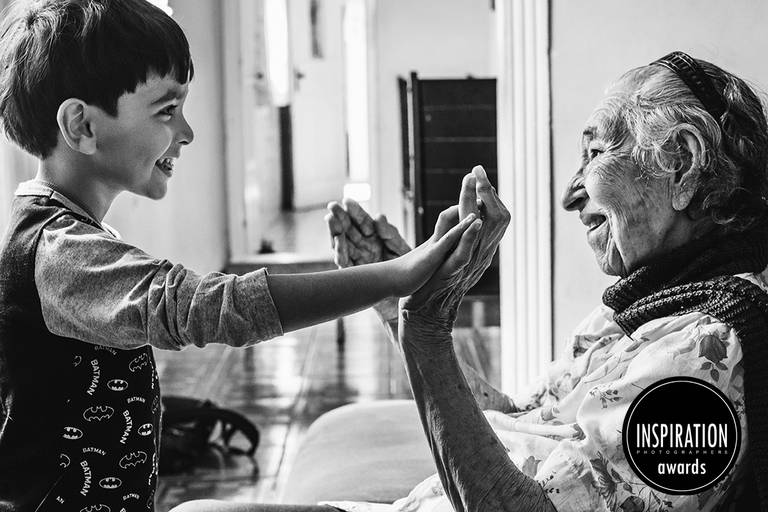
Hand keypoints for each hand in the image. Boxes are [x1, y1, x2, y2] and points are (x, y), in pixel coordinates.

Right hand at [325, 199, 412, 321]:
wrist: (409, 295)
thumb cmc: (409, 270)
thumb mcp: (401, 250)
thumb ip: (390, 234)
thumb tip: (378, 217)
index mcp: (375, 237)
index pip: (363, 221)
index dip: (355, 211)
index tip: (347, 200)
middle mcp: (364, 246)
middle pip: (349, 229)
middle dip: (340, 217)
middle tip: (332, 206)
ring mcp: (358, 260)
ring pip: (343, 243)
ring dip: (335, 232)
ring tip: (330, 220)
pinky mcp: (356, 275)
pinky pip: (345, 263)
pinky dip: (340, 252)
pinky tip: (337, 242)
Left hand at [402, 165, 509, 323]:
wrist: (423, 312)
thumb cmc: (431, 282)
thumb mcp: (446, 253)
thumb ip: (454, 234)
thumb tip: (459, 214)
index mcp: (478, 249)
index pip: (491, 217)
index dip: (488, 196)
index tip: (479, 174)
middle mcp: (478, 256)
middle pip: (493, 220)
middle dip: (487, 194)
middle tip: (478, 171)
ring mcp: (467, 265)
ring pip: (481, 233)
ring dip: (479, 207)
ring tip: (479, 185)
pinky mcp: (452, 273)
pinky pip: (465, 253)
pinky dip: (470, 236)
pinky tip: (474, 221)